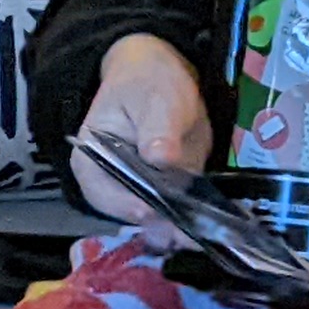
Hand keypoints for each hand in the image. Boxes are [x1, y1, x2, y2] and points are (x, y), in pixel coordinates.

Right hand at [71, 34, 212, 236]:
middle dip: (161, 225)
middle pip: (133, 214)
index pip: (103, 194)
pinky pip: (181, 211)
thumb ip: (157, 127)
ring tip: (206, 231)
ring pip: (160, 220)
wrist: (163, 74)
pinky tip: (216, 220)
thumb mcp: (154, 96)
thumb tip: (160, 158)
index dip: (127, 206)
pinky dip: (198, 217)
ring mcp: (144, 191)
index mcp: (92, 161)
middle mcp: (113, 184)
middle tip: (188, 233)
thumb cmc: (148, 81)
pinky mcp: (169, 192)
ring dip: (182, 228)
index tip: (152, 211)